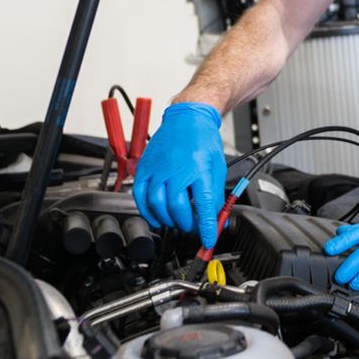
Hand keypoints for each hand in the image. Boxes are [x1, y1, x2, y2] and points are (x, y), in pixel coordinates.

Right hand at [132, 103, 223, 247]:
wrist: (188, 118)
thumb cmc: (203, 141)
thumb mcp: (217, 168)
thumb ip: (216, 197)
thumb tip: (218, 221)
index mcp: (199, 168)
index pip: (204, 205)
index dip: (207, 228)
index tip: (208, 241)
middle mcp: (177, 168)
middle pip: (177, 207)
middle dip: (186, 224)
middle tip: (192, 227)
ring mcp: (158, 168)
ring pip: (157, 204)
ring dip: (167, 219)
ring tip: (177, 222)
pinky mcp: (145, 167)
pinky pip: (140, 195)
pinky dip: (147, 210)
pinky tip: (156, 216)